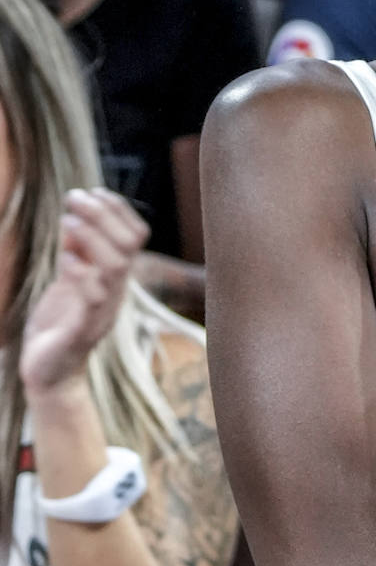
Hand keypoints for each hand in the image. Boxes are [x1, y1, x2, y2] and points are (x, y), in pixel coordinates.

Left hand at [20, 190, 149, 397]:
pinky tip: (64, 259)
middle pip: (128, 247)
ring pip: (115, 267)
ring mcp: (101, 311)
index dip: (120, 210)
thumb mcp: (68, 280)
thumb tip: (76, 217)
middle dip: (104, 216)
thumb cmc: (59, 324)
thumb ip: (75, 252)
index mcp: (115, 278)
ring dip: (92, 238)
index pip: (135, 236)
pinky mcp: (81, 330)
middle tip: (77, 198)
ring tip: (67, 221)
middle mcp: (115, 292)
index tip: (95, 191)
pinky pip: (92, 297)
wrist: (50, 373)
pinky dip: (80, 272)